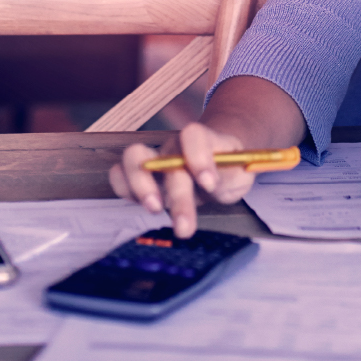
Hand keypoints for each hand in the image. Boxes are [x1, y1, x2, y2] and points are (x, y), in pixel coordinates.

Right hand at [109, 122, 259, 237]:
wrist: (218, 167)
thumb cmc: (229, 170)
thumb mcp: (241, 174)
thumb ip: (230, 176)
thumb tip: (209, 184)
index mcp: (204, 140)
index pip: (194, 135)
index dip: (198, 157)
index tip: (209, 183)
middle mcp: (175, 147)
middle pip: (165, 158)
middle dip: (175, 194)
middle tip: (184, 225)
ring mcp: (155, 158)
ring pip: (133, 157)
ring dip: (140, 186)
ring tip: (155, 209)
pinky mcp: (140, 175)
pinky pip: (119, 174)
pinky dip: (124, 189)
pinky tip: (145, 207)